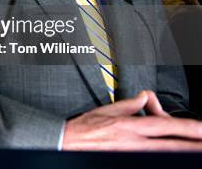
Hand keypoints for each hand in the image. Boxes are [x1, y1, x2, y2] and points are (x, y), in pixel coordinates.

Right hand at [63, 90, 201, 150]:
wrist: (67, 143)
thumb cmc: (84, 127)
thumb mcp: (107, 109)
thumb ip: (129, 104)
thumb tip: (144, 97)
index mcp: (129, 125)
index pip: (165, 125)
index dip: (187, 128)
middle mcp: (133, 141)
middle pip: (171, 145)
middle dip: (192, 146)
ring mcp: (131, 153)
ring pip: (164, 155)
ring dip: (182, 153)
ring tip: (196, 152)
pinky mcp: (127, 160)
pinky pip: (152, 160)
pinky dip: (164, 159)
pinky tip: (172, 158)